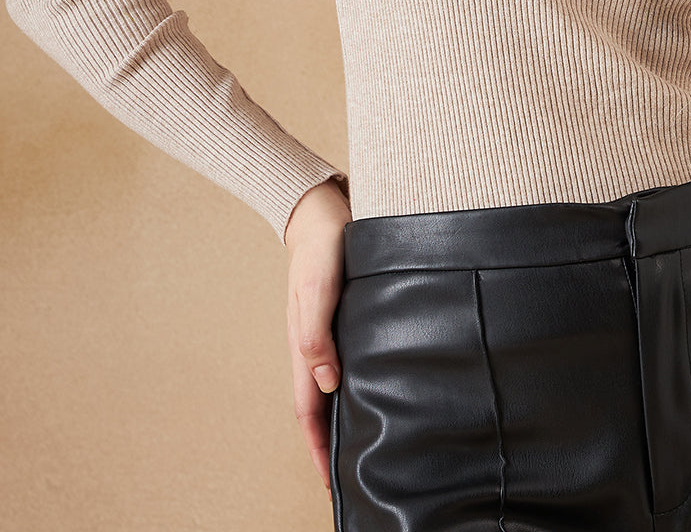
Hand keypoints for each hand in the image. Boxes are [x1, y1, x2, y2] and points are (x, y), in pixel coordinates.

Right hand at [284, 178, 351, 492]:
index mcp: (305, 347)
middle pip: (321, 408)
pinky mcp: (345, 319)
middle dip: (333, 445)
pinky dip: (357, 385)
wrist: (324, 213)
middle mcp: (316, 347)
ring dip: (347, 417)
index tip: (332, 485)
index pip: (309, 412)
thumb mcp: (319, 291)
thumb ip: (318, 334)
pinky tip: (378, 388)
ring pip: (335, 388)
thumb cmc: (322, 249)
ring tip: (368, 444)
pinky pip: (349, 362)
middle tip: (355, 476)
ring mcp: (330, 334)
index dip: (319, 449)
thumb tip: (327, 382)